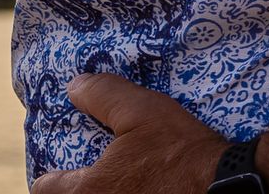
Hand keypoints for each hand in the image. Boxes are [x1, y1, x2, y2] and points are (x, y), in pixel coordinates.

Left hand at [32, 74, 225, 193]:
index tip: (63, 170)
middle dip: (78, 189)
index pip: (44, 188)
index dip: (52, 176)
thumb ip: (103, 96)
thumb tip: (74, 86)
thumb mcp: (141, 110)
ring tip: (123, 184)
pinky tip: (145, 190)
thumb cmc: (179, 150)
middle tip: (99, 176)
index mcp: (88, 191)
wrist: (223, 186)